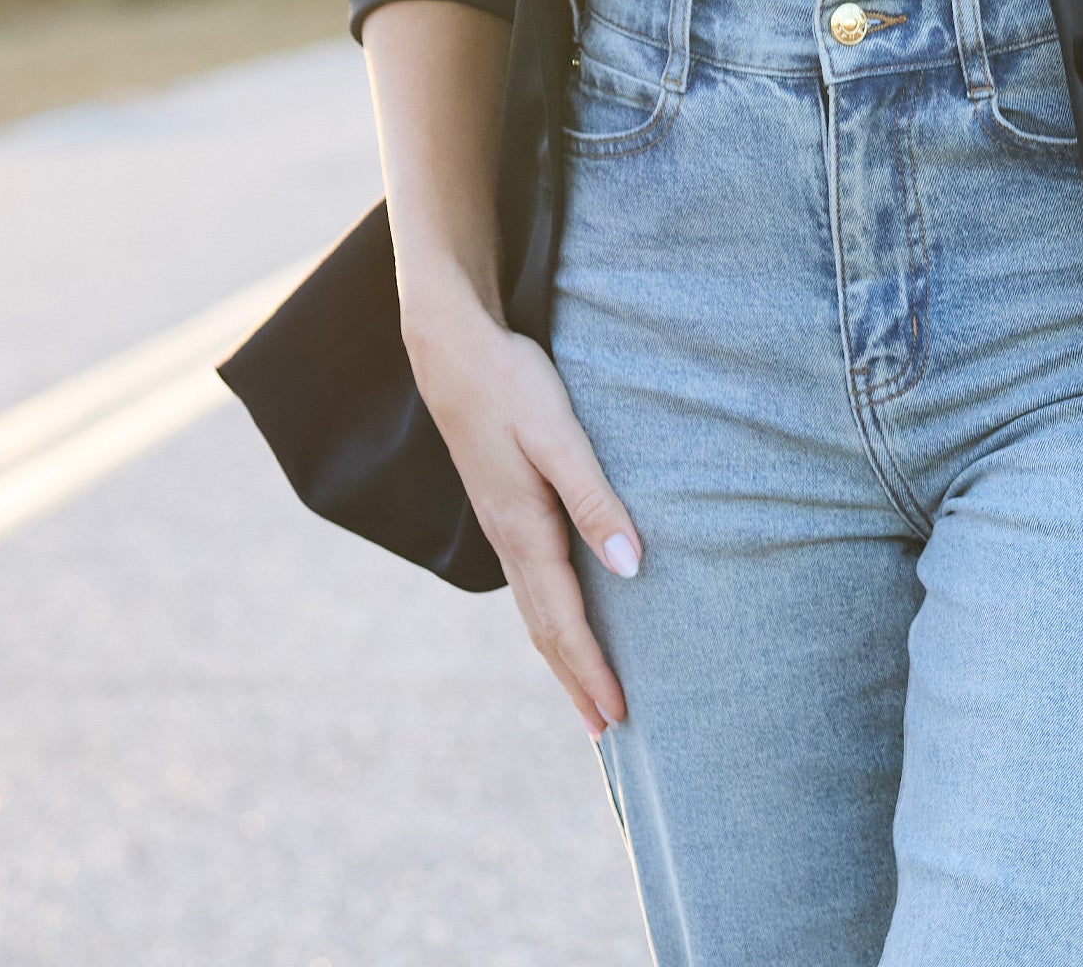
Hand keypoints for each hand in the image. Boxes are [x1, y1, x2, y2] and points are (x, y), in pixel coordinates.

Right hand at [405, 292, 641, 734]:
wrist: (451, 350)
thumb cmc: (511, 384)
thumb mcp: (559, 435)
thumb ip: (596, 499)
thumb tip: (632, 568)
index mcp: (526, 531)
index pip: (565, 622)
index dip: (592, 672)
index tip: (619, 717)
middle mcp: (510, 540)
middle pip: (546, 630)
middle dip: (576, 681)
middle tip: (607, 732)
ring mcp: (501, 526)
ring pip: (534, 610)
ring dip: (561, 656)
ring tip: (585, 690)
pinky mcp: (502, 508)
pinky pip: (528, 584)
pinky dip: (547, 618)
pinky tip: (560, 616)